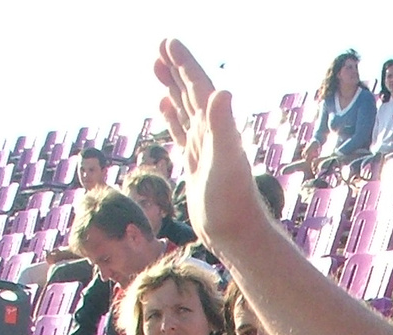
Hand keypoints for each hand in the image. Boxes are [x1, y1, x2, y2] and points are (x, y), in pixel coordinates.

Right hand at [155, 40, 268, 254]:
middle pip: (191, 92)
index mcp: (216, 128)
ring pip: (185, 109)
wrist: (235, 234)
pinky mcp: (195, 164)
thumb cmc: (232, 202)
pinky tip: (164, 105)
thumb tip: (221, 91)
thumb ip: (223, 126)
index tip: (168, 42)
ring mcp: (203, 148)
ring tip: (157, 67)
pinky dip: (172, 116)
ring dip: (172, 87)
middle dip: (176, 68)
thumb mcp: (225, 160)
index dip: (184, 63)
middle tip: (159, 46)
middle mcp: (211, 134)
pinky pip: (181, 132)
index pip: (198, 87)